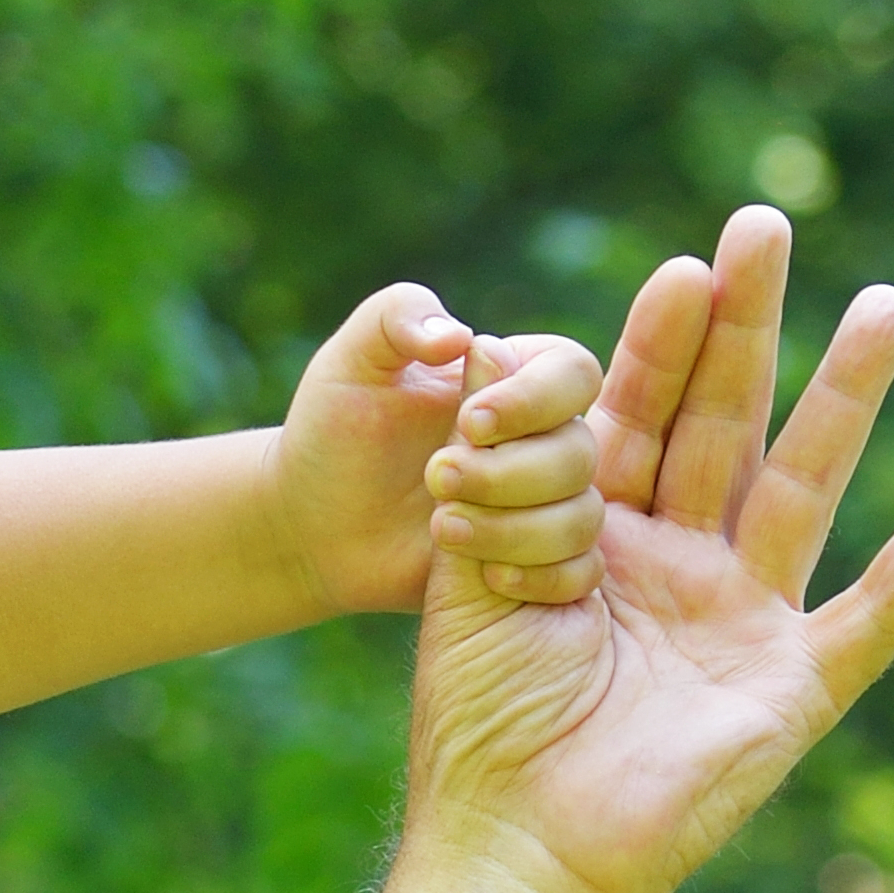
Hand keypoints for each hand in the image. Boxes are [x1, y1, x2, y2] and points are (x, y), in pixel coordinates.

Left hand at [273, 281, 604, 614]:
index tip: (471, 422)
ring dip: (514, 528)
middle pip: (580, 451)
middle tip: (434, 476)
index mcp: (515, 377)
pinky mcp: (537, 560)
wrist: (311, 519)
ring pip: (582, 516)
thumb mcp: (350, 361)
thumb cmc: (332, 429)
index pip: (573, 372)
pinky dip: (542, 575)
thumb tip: (459, 335)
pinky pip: (579, 573)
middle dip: (507, 473)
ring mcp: (546, 503)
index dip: (534, 399)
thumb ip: (398, 317)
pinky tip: (489, 575)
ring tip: (441, 528)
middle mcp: (544, 438)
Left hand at [403, 206, 893, 892]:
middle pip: (724, 421)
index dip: (660, 339)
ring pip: (806, 483)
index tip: (688, 262)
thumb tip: (485, 351)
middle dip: (747, 326)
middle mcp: (681, 560)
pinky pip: (875, 608)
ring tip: (888, 303)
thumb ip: (498, 473)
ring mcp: (746, 617)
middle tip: (768, 227)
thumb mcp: (473, 573)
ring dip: (848, 395)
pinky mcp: (796, 684)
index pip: (635, 410)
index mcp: (597, 532)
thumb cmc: (478, 718)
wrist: (514, 841)